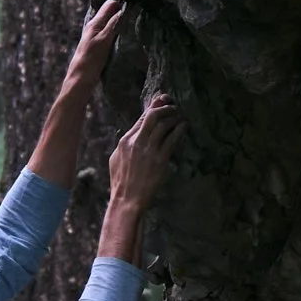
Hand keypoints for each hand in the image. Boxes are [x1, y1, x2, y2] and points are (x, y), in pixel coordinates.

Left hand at [64, 0, 127, 89]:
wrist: (81, 79)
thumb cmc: (91, 59)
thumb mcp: (104, 40)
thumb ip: (114, 24)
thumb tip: (125, 9)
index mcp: (95, 22)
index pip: (110, 4)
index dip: (122, 2)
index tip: (136, 5)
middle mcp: (95, 26)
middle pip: (110, 12)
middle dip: (122, 10)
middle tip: (138, 13)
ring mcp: (96, 35)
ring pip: (110, 22)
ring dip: (120, 21)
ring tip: (134, 22)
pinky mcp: (99, 44)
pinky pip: (110, 32)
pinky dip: (118, 30)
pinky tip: (125, 34)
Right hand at [105, 93, 183, 214]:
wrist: (127, 199)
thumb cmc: (121, 182)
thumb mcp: (116, 159)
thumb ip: (125, 145)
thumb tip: (134, 135)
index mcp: (125, 141)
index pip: (141, 118)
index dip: (153, 107)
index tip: (162, 101)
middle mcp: (136, 142)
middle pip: (152, 116)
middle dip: (165, 107)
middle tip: (174, 106)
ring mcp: (148, 150)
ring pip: (163, 125)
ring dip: (174, 117)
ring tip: (181, 116)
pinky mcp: (160, 160)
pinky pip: (172, 139)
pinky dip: (179, 129)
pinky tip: (184, 126)